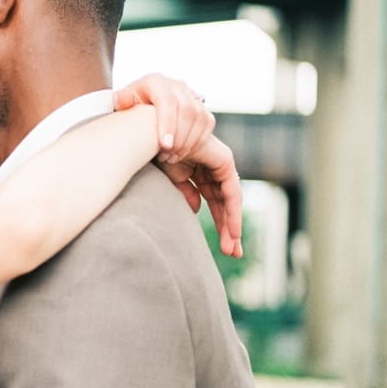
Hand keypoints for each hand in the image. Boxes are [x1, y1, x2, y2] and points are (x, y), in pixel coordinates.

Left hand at [114, 73, 215, 163]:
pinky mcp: (202, 108)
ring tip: (170, 158)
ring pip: (200, 119)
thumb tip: (119, 99)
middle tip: (165, 156)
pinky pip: (207, 125)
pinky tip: (181, 154)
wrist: (144, 104)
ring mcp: (191, 96)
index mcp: (156, 82)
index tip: (165, 145)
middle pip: (187, 111)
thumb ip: (121, 100)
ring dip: (187, 143)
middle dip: (179, 138)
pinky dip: (196, 142)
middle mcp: (177, 86)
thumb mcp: (122, 101)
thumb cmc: (131, 105)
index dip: (168, 124)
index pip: (167, 102)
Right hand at [157, 133, 244, 257]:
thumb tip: (196, 210)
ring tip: (232, 249)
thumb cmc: (157, 153)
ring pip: (230, 202)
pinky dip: (233, 212)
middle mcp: (213, 170)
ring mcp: (221, 165)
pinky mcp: (224, 162)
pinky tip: (234, 230)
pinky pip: (231, 192)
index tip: (223, 247)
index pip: (214, 203)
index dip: (219, 224)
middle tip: (232, 253)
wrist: (153, 135)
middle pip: (224, 205)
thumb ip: (186, 193)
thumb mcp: (172, 178)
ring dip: (232, 226)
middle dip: (227, 229)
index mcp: (201, 172)